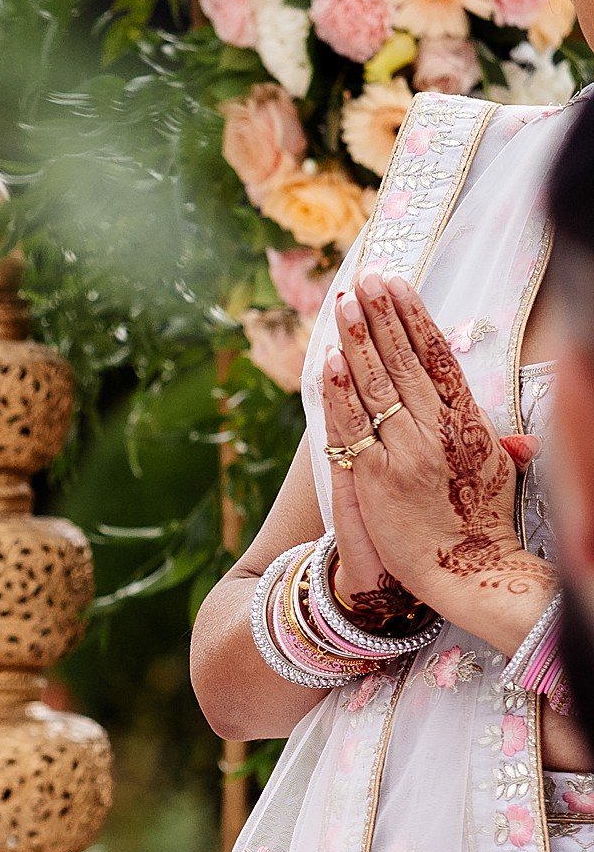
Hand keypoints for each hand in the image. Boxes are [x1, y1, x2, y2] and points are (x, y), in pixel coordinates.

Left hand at [323, 275, 548, 649]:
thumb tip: (521, 436)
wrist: (464, 572)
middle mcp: (437, 431)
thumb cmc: (479, 523)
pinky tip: (331, 360)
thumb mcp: (495, 473)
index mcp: (467, 421)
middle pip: (404, 361)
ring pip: (377, 385)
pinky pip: (353, 427)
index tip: (398, 286)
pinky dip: (340, 392)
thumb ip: (498, 445)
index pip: (438, 357)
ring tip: (346, 303)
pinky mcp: (376, 478)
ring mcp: (405, 453)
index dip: (415, 318)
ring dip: (359, 341)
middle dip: (382, 317)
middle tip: (366, 279)